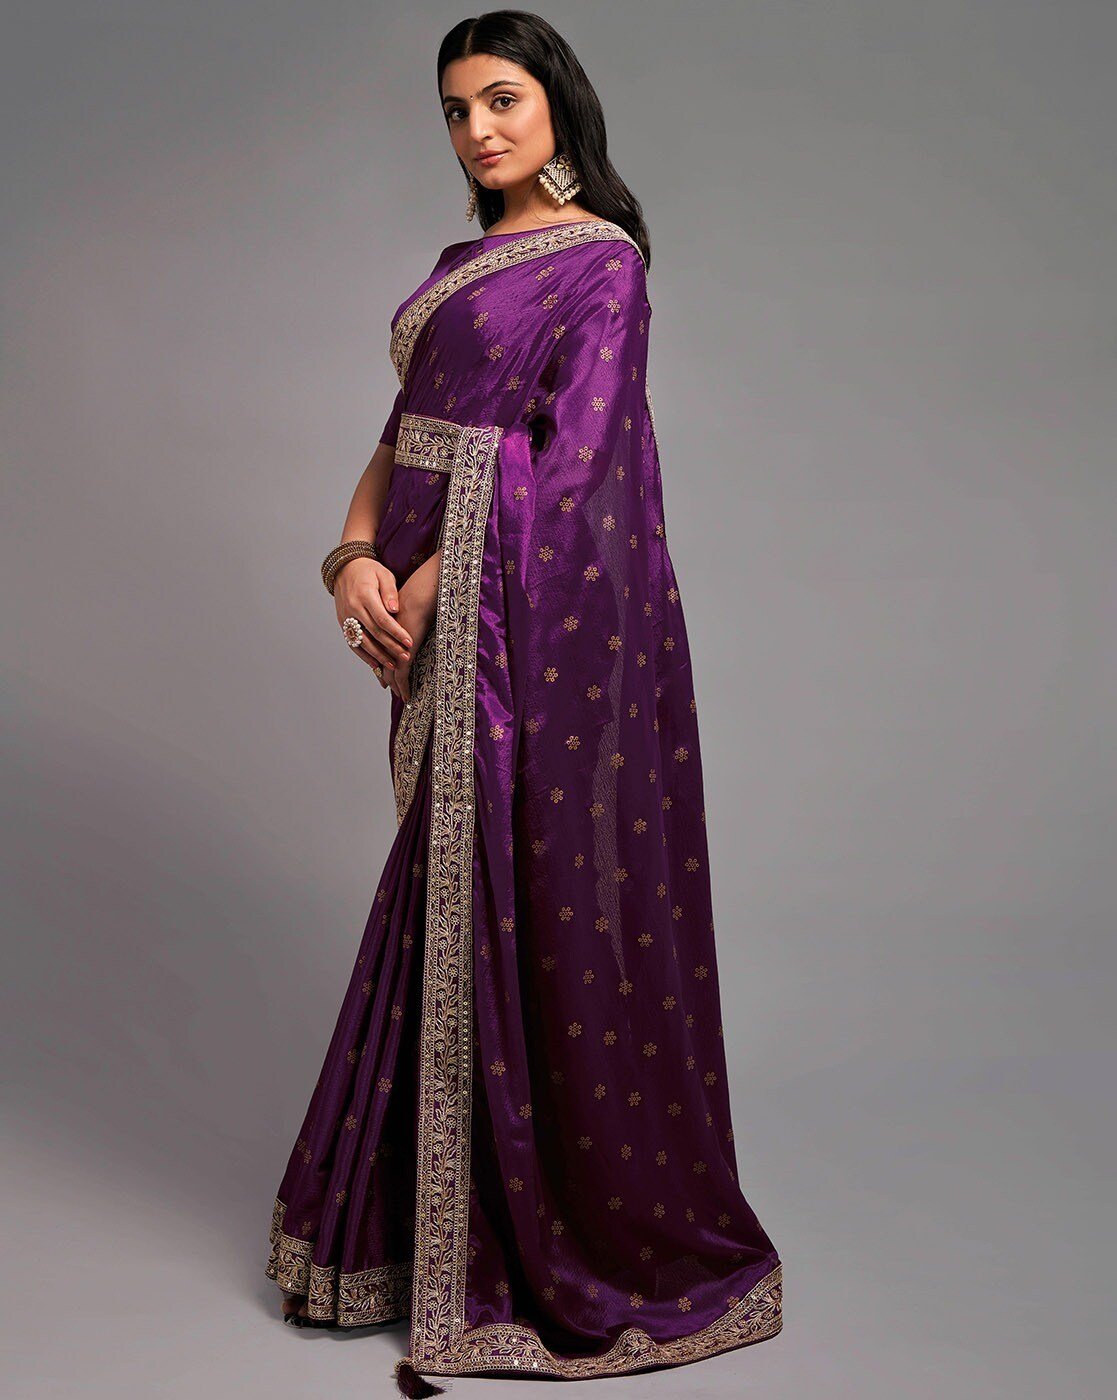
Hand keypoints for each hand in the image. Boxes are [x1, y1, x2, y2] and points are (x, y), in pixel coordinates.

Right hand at [334, 556, 412, 676]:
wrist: (344, 568)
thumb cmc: (369, 571)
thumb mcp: (383, 574)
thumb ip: (390, 592)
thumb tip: (394, 609)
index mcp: (364, 595)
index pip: (382, 619)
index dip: (396, 633)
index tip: (409, 642)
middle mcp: (353, 608)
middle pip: (374, 633)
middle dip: (391, 647)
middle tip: (405, 657)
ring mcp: (345, 617)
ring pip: (362, 641)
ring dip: (378, 655)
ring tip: (392, 665)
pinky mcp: (342, 622)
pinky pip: (352, 642)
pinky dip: (363, 654)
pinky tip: (375, 664)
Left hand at [382, 551, 440, 703]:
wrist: (418, 597)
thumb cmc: (416, 597)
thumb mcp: (405, 607)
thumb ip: (402, 617)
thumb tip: (403, 618)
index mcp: (383, 629)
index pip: (380, 649)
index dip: (381, 661)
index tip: (383, 670)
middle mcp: (384, 641)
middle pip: (382, 663)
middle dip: (385, 676)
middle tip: (388, 687)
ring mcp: (392, 648)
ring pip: (390, 673)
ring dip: (395, 686)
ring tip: (402, 696)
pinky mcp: (402, 654)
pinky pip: (401, 676)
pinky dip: (403, 687)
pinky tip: (407, 696)